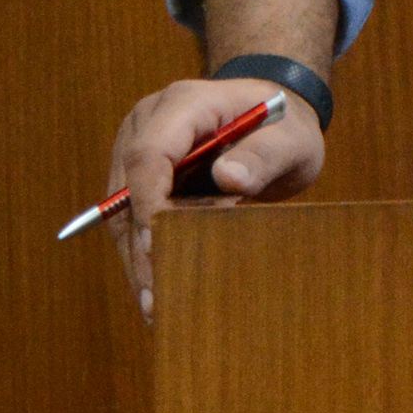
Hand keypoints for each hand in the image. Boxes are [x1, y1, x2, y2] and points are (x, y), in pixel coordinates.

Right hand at [102, 75, 328, 317]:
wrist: (273, 120)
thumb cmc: (283, 127)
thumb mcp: (290, 139)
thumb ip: (264, 155)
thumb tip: (230, 178)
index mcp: (183, 104)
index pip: (150, 154)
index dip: (149, 202)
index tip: (158, 247)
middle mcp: (148, 124)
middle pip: (128, 189)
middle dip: (141, 245)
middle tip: (156, 297)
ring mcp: (137, 151)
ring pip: (123, 212)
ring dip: (138, 259)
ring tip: (155, 307)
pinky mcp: (140, 179)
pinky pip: (132, 220)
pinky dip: (144, 255)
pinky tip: (156, 292)